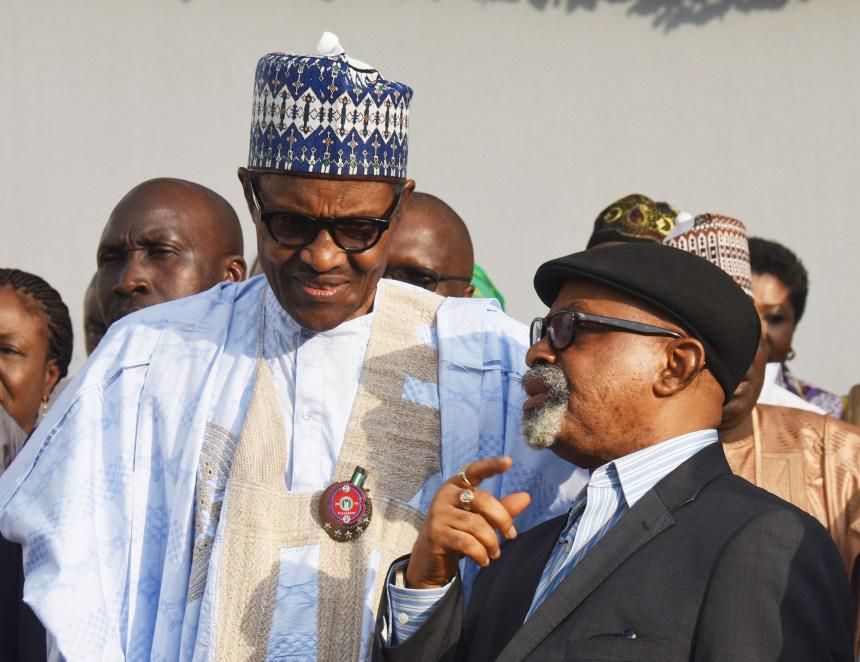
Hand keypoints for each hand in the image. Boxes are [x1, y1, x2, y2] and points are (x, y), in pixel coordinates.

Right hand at [405, 456, 530, 588]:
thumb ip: (501, 509)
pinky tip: (484, 561)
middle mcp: (445, 495)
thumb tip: (526, 497)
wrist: (429, 559)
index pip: (474, 471)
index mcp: (456, 486)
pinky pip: (467, 543)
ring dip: (492, 542)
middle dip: (503, 520)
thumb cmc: (457, 533)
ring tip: (495, 553)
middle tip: (511, 536)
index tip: (509, 462)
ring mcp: (439, 514)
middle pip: (482, 500)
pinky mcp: (436, 534)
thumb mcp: (479, 519)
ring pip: (476, 525)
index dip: (491, 466)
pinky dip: (480, 554)